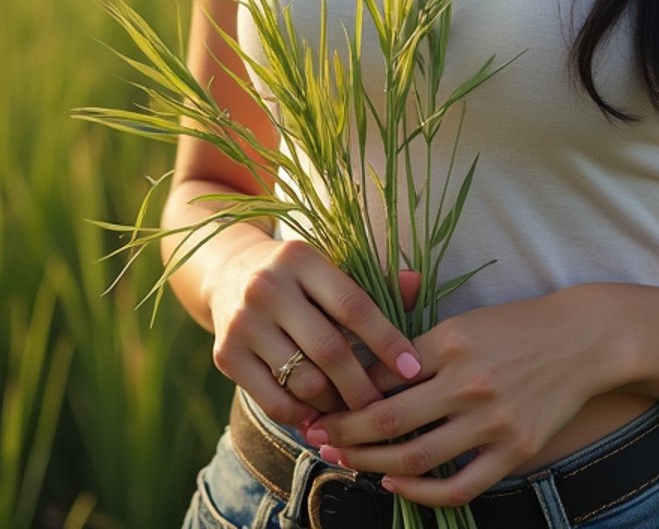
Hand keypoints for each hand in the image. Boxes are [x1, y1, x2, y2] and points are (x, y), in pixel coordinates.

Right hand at [205, 232, 422, 427]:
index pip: (353, 305)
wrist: (230, 274)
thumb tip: (416, 285)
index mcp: (301, 259)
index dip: (386, 340)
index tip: (412, 368)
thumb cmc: (298, 277)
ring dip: (334, 404)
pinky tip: (319, 415)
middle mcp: (267, 286)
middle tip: (384, 406)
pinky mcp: (225, 355)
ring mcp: (243, 322)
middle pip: (329, 350)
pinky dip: (302, 415)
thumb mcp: (330, 269)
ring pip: (303, 381)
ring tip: (351, 409)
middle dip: (363, 386)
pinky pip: (274, 401)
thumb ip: (373, 282)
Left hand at [306, 289, 609, 505]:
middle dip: (345, 435)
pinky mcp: (516, 450)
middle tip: (318, 439)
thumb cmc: (514, 327)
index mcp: (452, 342)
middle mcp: (470, 381)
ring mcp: (494, 420)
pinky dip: (420, 492)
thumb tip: (362, 378)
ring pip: (416, 458)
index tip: (319, 406)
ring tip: (346, 462)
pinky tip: (395, 483)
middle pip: (388, 422)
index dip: (344, 397)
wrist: (580, 340)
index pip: (383, 377)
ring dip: (371, 465)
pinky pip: (459, 486)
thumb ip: (418, 350)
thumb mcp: (463, 324)